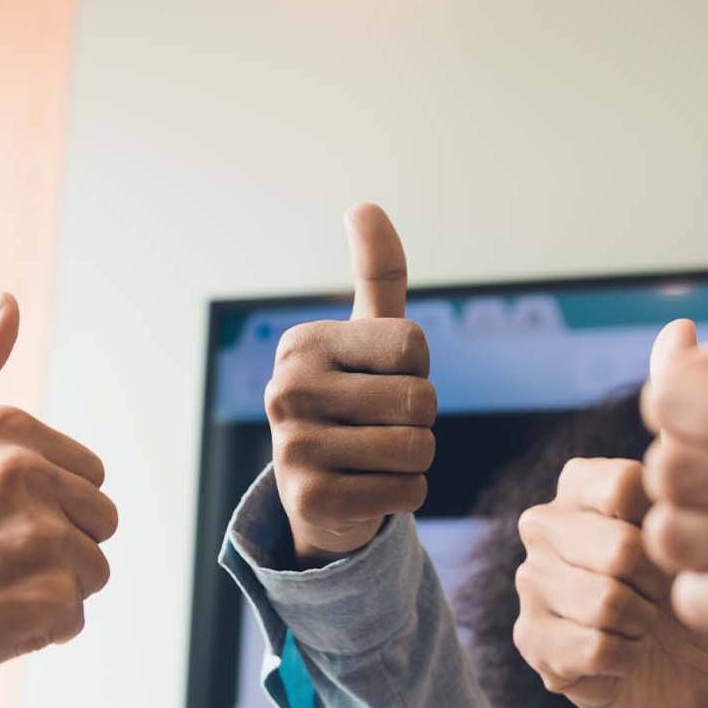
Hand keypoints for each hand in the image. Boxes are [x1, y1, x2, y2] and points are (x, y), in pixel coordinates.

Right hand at [0, 295, 116, 707]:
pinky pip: (74, 617)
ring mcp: (37, 535)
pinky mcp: (45, 596)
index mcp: (6, 427)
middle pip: (100, 520)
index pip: (89, 476)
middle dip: (55, 547)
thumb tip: (7, 301)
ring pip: (92, 570)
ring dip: (48, 590)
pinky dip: (37, 630)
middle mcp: (25, 472)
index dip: (46, 508)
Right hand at [267, 203, 435, 561]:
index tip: (382, 382)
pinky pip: (408, 492)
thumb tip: (364, 206)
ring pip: (418, 448)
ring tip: (376, 459)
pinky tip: (369, 490)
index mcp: (303, 343)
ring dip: (416, 460)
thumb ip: (378, 275)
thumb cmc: (353, 403)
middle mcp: (287, 390)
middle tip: (381, 427)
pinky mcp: (311, 501)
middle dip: (421, 420)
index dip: (417, 369)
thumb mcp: (368, 338)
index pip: (413, 345)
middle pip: (421, 400)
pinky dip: (405, 495)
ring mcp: (293, 448)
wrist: (318, 496)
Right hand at [513, 453, 707, 707]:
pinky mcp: (529, 637)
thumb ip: (680, 499)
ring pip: (607, 602)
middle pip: (621, 548)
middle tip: (659, 596)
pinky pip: (595, 648)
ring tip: (640, 624)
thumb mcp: (700, 537)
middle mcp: (542, 524)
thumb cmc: (694, 590)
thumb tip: (667, 469)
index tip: (675, 548)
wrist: (698, 669)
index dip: (668, 528)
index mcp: (579, 484)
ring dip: (642, 624)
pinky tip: (622, 654)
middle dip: (658, 584)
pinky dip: (625, 659)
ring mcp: (530, 580)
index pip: (624, 486)